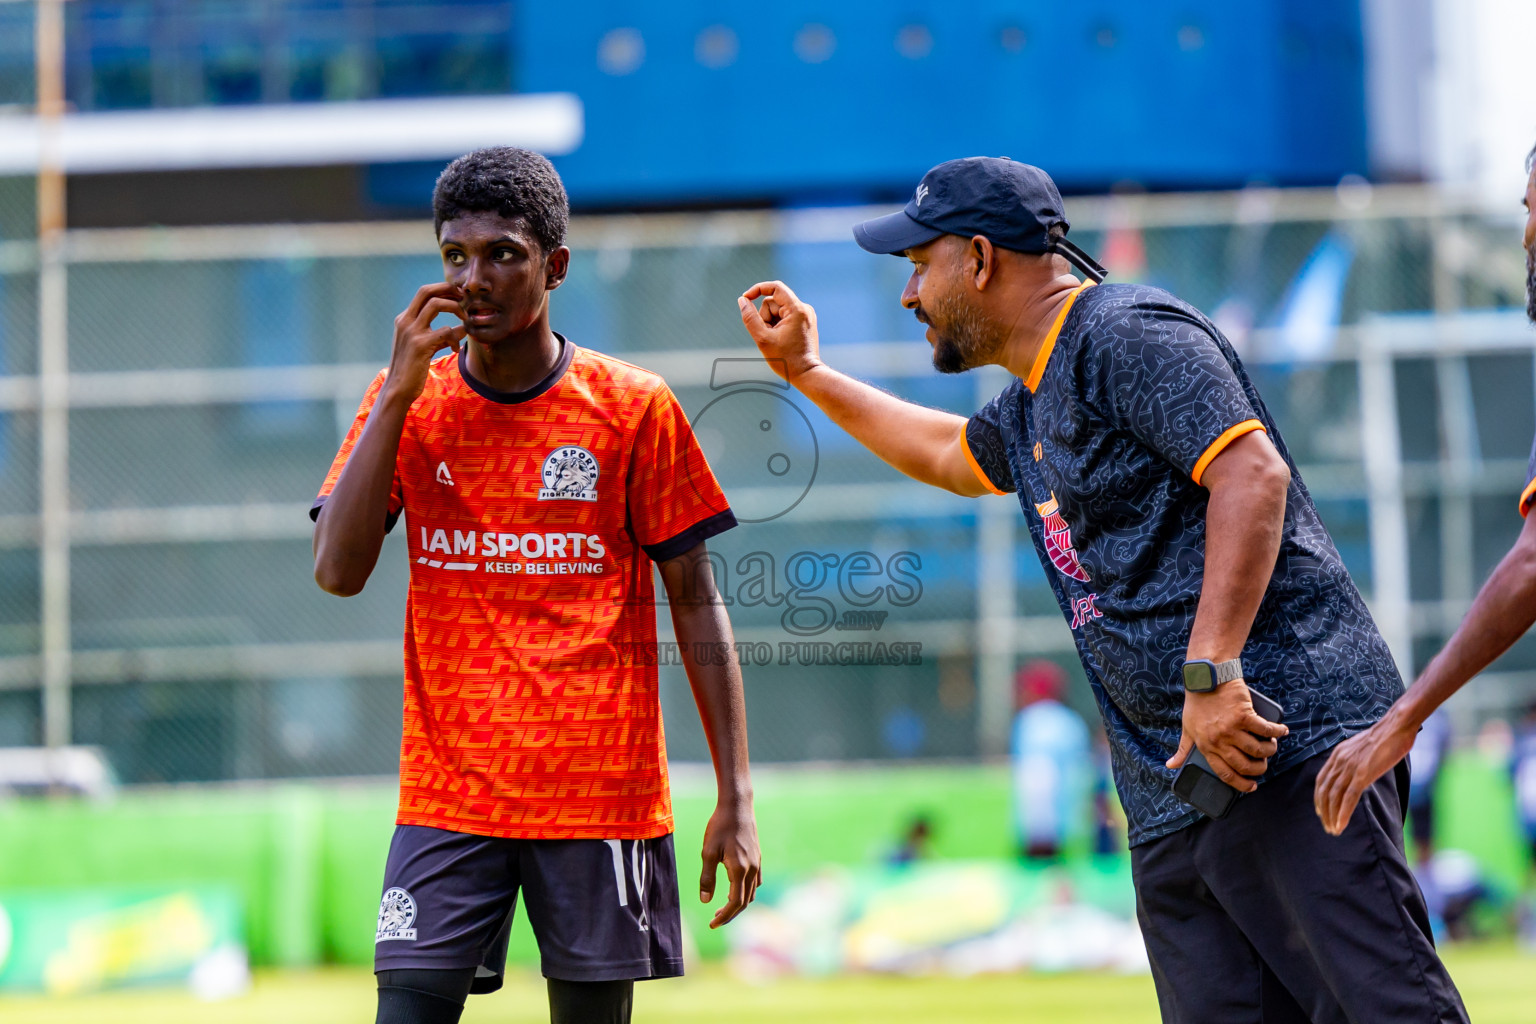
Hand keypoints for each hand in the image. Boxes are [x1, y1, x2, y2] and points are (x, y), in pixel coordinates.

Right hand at [383, 282, 466, 404]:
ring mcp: (411, 331)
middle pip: (426, 291)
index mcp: (405, 319)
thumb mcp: (427, 348)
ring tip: (465, 320)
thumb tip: (463, 328)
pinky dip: (456, 337)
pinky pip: (446, 331)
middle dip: (448, 289)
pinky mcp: (420, 344)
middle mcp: (405, 321)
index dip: (442, 289)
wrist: (398, 389)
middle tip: (464, 297)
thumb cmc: (412, 369)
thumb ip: (442, 336)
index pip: (423, 293)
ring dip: (455, 308)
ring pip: (436, 304)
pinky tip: (455, 349)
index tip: (458, 296)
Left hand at [699, 800, 760, 928]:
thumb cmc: (720, 827)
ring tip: (722, 907)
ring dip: (738, 903)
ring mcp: (757, 863)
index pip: (735, 902)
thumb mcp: (708, 852)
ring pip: (751, 892)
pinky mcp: (757, 857)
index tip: (713, 924)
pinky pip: (755, 882)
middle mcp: (752, 869)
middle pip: (745, 901)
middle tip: (714, 919)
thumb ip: (707, 878)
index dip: (724, 916)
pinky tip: (734, 890)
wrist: (737, 806)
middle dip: (730, 913)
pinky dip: (746, 892)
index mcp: (740, 870)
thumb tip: (705, 901)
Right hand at [737, 281, 821, 383]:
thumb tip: (742, 300)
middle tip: (768, 336)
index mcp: (797, 309)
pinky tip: (781, 340)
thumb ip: (750, 318)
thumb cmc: (786, 360)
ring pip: (777, 310)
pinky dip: (777, 326)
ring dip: (770, 323)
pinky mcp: (804, 322)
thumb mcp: (763, 339)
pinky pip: (784, 317)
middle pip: (773, 302)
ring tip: (775, 340)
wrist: (807, 374)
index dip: (757, 289)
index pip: (775, 287)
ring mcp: (805, 315)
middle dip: (765, 317)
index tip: (746, 298)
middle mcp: (804, 308)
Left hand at [1165, 679, 1287, 791]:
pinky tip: (1281, 731)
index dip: (1241, 784)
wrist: (1206, 677)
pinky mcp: (1244, 715)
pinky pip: (1266, 729)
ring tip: (1271, 746)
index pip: (1225, 774)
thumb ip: (1182, 749)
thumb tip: (1171, 765)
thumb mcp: (1186, 728)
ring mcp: (1231, 729)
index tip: (1252, 786)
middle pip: (1245, 765)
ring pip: (1258, 750)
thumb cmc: (1197, 703)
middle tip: (1264, 765)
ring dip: (1269, 750)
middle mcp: (1219, 741)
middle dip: (1259, 769)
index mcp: (1205, 746)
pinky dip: (1277, 731)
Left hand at [1314, 715, 1414, 835]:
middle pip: (1325, 791)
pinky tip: (1342, 825)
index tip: (1320, 811)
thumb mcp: (1361, 748)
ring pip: (1335, 797)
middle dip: (1324, 811)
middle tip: (1327, 826)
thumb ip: (1353, 760)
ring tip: (1334, 829)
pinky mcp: (1363, 773)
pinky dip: (1344, 813)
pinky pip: (1349, 797)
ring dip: (1332, 816)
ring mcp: (1350, 767)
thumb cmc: (1385, 737)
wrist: (1396, 726)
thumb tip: (1354, 773)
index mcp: (1338, 754)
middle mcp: (1339, 761)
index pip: (1321, 780)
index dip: (1319, 797)